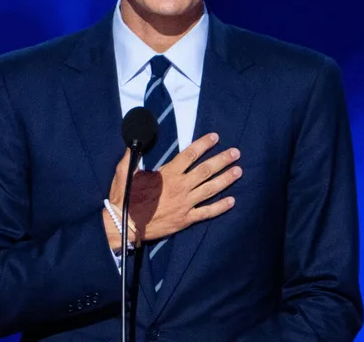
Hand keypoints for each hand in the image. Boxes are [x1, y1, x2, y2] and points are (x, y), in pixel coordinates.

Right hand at [106, 133, 240, 245]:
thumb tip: (133, 142)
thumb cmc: (125, 198)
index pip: (190, 155)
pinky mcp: (186, 219)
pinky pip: (207, 212)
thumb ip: (131, 157)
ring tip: (239, 171)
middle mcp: (180, 187)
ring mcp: (185, 204)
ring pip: (210, 189)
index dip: (204, 144)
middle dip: (222, 160)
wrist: (125, 225)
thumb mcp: (124, 173)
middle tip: (236, 153)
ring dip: (226, 179)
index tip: (215, 137)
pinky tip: (232, 201)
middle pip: (206, 170)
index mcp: (167, 175)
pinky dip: (220, 207)